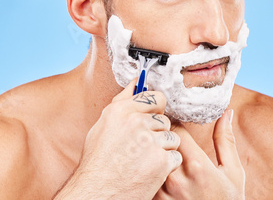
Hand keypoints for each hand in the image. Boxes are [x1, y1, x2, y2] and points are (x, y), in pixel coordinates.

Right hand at [55, 80, 181, 198]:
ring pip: (172, 138)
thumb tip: (136, 83)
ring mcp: (150, 142)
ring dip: (163, 149)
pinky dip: (167, 165)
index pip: (155, 97)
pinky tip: (150, 170)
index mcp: (121, 110)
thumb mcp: (103, 125)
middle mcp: (136, 122)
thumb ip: (122, 101)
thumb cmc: (98, 161)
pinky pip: (175, 156)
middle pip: (164, 120)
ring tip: (145, 160)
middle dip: (158, 133)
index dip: (156, 109)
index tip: (153, 117)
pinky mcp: (161, 161)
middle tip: (142, 147)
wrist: (97, 193)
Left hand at [154, 109, 244, 199]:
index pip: (175, 129)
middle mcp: (178, 179)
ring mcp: (163, 193)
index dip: (175, 124)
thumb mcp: (232, 172)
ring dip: (151, 152)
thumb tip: (227, 112)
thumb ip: (226, 140)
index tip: (176, 126)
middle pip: (158, 142)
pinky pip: (144, 178)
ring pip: (147, 158)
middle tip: (164, 135)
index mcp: (198, 166)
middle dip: (161, 136)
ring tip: (157, 151)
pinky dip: (146, 170)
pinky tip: (152, 168)